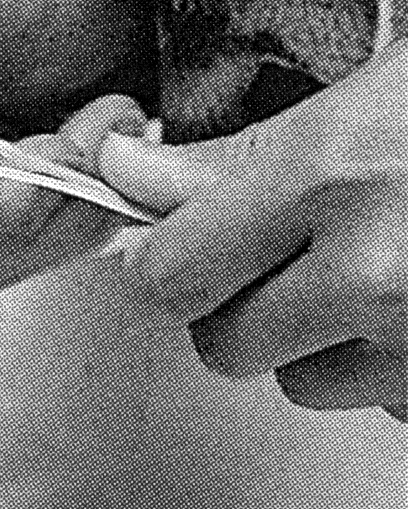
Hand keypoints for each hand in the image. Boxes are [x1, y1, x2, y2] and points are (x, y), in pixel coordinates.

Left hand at [100, 42, 407, 419]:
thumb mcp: (352, 106)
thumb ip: (233, 157)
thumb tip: (127, 168)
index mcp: (327, 177)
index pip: (171, 274)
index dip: (161, 265)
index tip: (169, 249)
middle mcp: (377, 271)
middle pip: (227, 347)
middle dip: (233, 308)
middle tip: (268, 261)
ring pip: (307, 384)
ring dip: (315, 342)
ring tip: (364, 270)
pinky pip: (387, 402)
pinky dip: (388, 365)